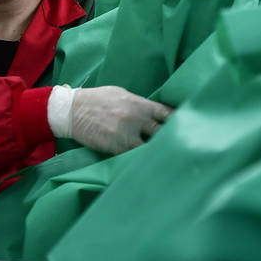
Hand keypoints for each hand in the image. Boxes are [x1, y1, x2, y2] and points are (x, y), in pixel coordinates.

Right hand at [49, 85, 172, 154]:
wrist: (71, 110)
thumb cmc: (96, 99)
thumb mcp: (120, 94)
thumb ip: (139, 104)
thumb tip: (154, 112)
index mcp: (139, 104)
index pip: (167, 113)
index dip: (179, 121)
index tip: (188, 127)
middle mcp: (136, 119)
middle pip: (163, 133)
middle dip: (172, 140)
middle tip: (181, 148)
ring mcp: (126, 135)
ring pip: (151, 149)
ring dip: (158, 153)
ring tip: (168, 161)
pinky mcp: (116, 148)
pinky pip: (134, 157)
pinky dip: (141, 160)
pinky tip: (148, 165)